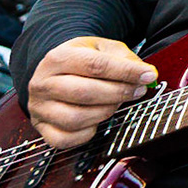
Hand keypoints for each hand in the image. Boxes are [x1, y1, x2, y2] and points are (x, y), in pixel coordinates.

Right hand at [26, 37, 156, 149]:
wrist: (55, 71)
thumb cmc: (82, 60)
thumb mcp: (102, 48)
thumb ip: (124, 58)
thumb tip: (146, 74)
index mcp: (57, 58)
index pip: (95, 66)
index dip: (125, 72)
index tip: (148, 75)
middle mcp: (43, 83)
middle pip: (85, 92)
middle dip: (118, 93)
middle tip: (139, 91)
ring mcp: (40, 108)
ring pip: (76, 119)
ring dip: (105, 113)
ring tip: (117, 103)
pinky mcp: (42, 128)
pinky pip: (66, 139)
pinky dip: (87, 133)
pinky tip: (96, 120)